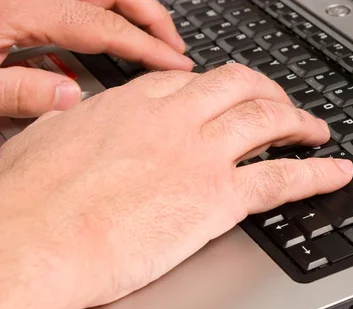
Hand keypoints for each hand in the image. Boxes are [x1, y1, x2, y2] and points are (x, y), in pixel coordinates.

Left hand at [0, 0, 192, 116]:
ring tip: (152, 40)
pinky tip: (111, 37)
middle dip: (153, 17)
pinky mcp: (24, 1)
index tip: (176, 64)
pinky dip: (108, 14)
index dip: (148, 46)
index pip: (106, 26)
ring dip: (134, 13)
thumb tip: (70, 98)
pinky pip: (80, 2)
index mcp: (22, 8)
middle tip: (174, 47)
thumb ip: (20, 92)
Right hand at [0, 64, 352, 308]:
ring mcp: (201, 154)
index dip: (222, 89)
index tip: (232, 99)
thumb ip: (75, 123)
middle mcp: (175, 118)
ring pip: (269, 121)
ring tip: (317, 131)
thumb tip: (75, 116)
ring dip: (300, 122)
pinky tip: (337, 171)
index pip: (195, 82)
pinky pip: (284, 177)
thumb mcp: (48, 139)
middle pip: (241, 88)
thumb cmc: (30, 201)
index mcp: (135, 102)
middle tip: (284, 107)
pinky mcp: (218, 198)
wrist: (35, 241)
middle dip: (270, 94)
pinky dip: (318, 172)